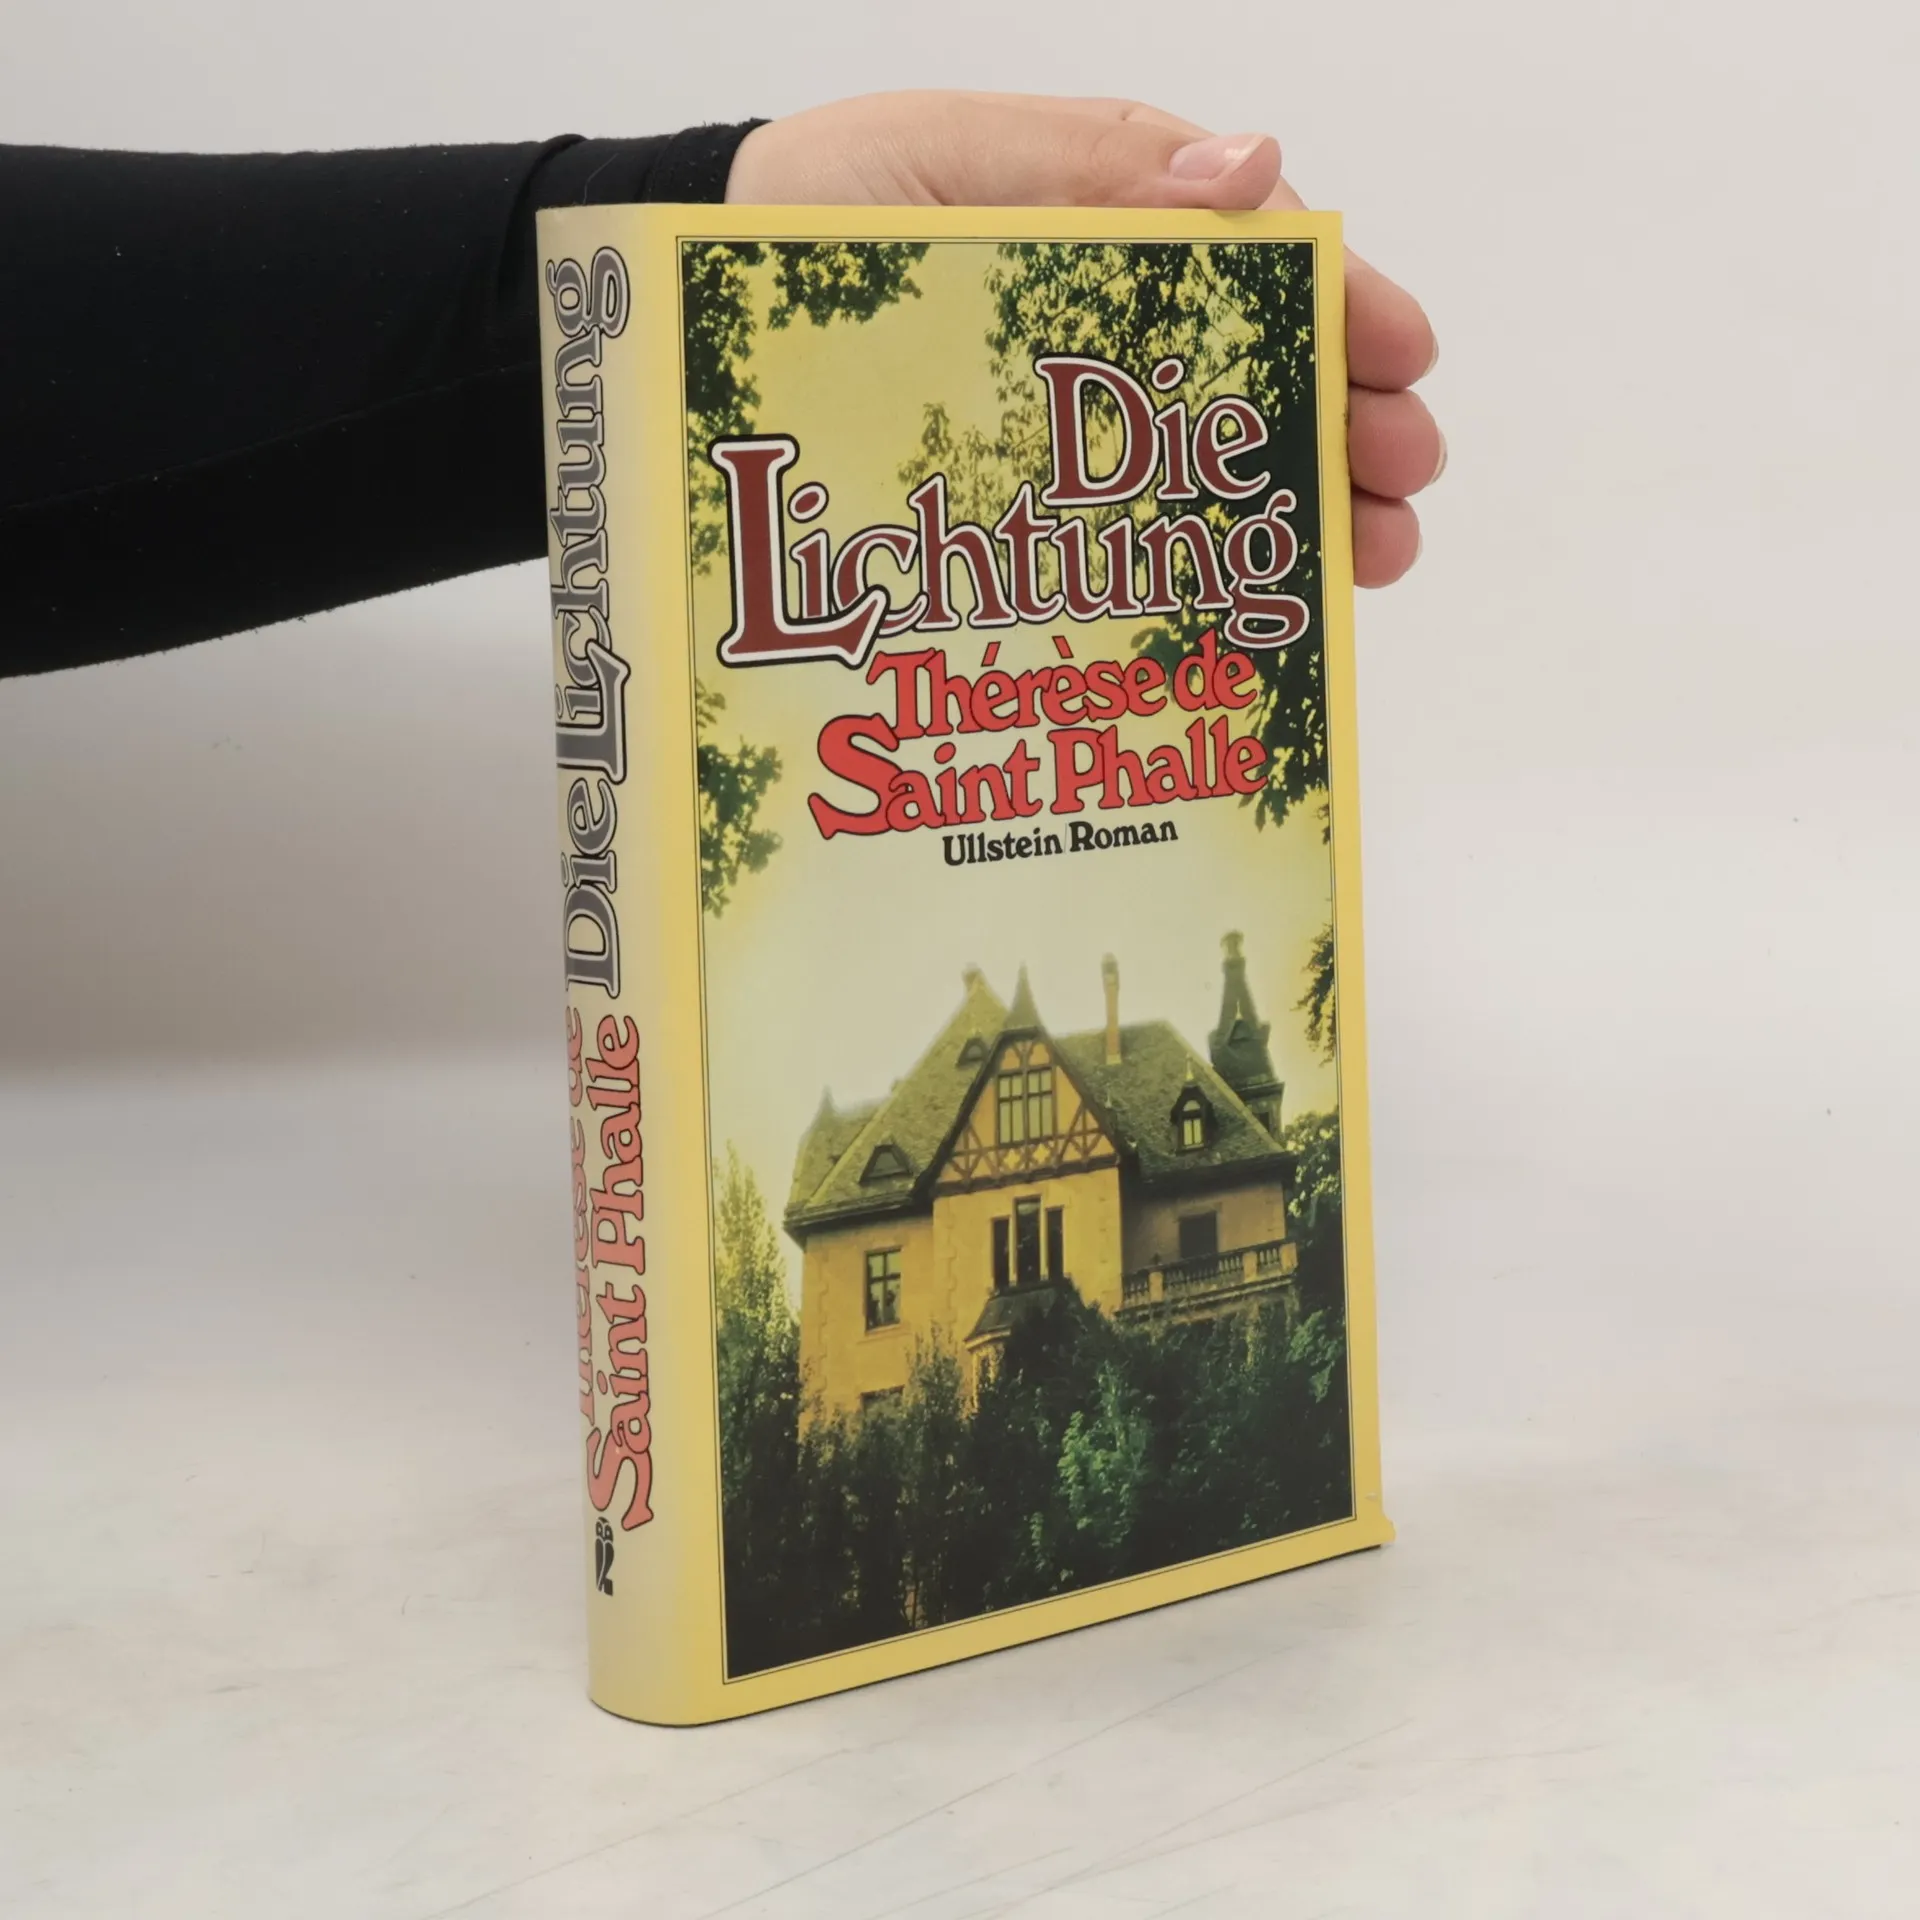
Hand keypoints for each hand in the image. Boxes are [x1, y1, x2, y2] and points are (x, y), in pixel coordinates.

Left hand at [728, 92, 1440, 587]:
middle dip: (1343, 426)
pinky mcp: (1018, 512)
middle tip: (1402, 483)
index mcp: (1103, 230)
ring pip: (1208, 472)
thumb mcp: (938, 160)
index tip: (1402, 357)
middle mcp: (1100, 337)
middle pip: (1252, 381)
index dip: (1338, 309)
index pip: (1251, 267)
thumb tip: (1254, 173)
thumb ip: (1084, 168)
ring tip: (1371, 558)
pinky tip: (1252, 608)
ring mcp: (1065, 432)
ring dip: (1300, 510)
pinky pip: (1123, 544)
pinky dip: (1198, 574)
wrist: (695, 313)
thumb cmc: (805, 215)